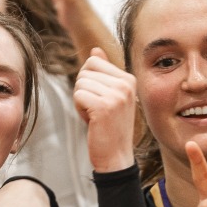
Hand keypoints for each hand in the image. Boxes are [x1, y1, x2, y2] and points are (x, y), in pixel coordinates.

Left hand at [73, 46, 138, 172]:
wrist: (116, 156)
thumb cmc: (110, 127)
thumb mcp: (110, 95)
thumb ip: (104, 72)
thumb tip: (95, 50)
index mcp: (128, 79)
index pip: (94, 61)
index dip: (89, 81)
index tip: (100, 99)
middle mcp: (125, 84)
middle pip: (85, 71)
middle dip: (83, 90)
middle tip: (97, 110)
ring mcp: (116, 95)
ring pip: (80, 83)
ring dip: (81, 101)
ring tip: (95, 116)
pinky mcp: (104, 107)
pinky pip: (78, 95)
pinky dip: (79, 109)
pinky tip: (92, 121)